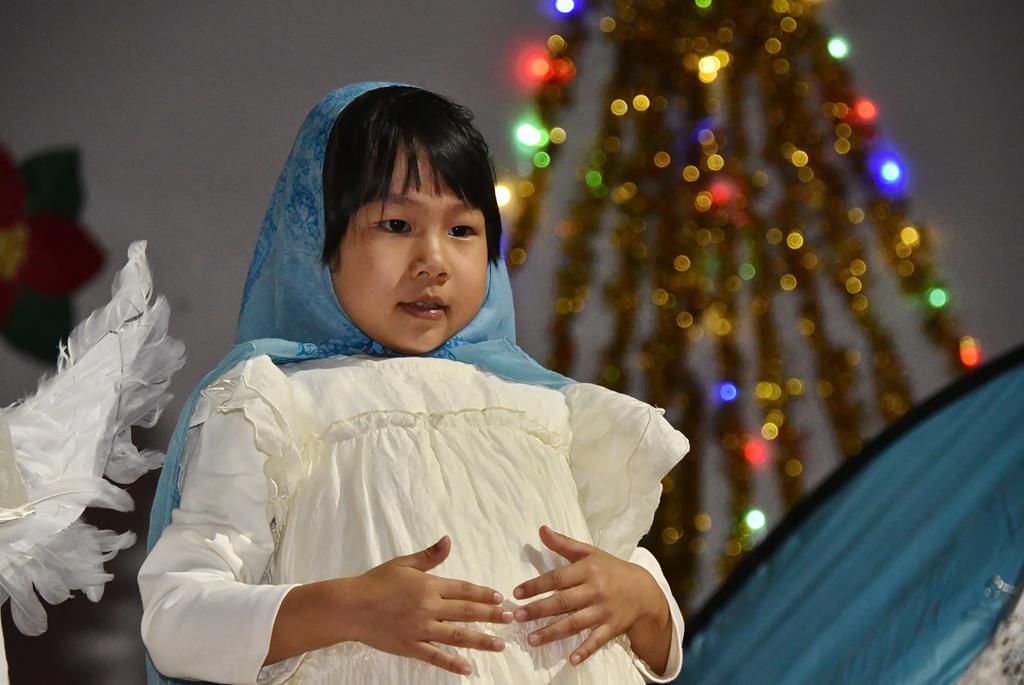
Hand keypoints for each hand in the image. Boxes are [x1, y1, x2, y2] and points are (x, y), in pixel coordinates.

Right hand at [351, 535, 511, 676]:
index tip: (500, 598)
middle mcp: (429, 607)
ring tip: (500, 644)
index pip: (463, 590)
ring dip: (481, 640)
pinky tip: (468, 668)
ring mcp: (420, 628)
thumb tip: (448, 540)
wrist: (350, 607)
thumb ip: (429, 556)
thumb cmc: (376, 582)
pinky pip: (435, 656)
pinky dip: (452, 663)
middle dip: (491, 615)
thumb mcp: (403, 564)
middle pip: (466, 612)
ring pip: (457, 635)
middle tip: (511, 618)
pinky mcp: (410, 646)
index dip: (484, 594)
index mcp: (429, 585)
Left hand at [512, 525, 667, 667]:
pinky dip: (586, 650)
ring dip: (553, 632)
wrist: (644, 590)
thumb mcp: (590, 553)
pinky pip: (597, 640)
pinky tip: (571, 659)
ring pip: (575, 622)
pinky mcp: (613, 627)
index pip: (558, 577)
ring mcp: (604, 610)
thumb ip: (564, 544)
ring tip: (531, 639)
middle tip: (517, 617)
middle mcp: (595, 590)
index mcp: (588, 570)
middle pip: (563, 601)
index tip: (517, 593)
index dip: (536, 585)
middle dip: (539, 610)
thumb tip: (541, 529)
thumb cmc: (610, 569)